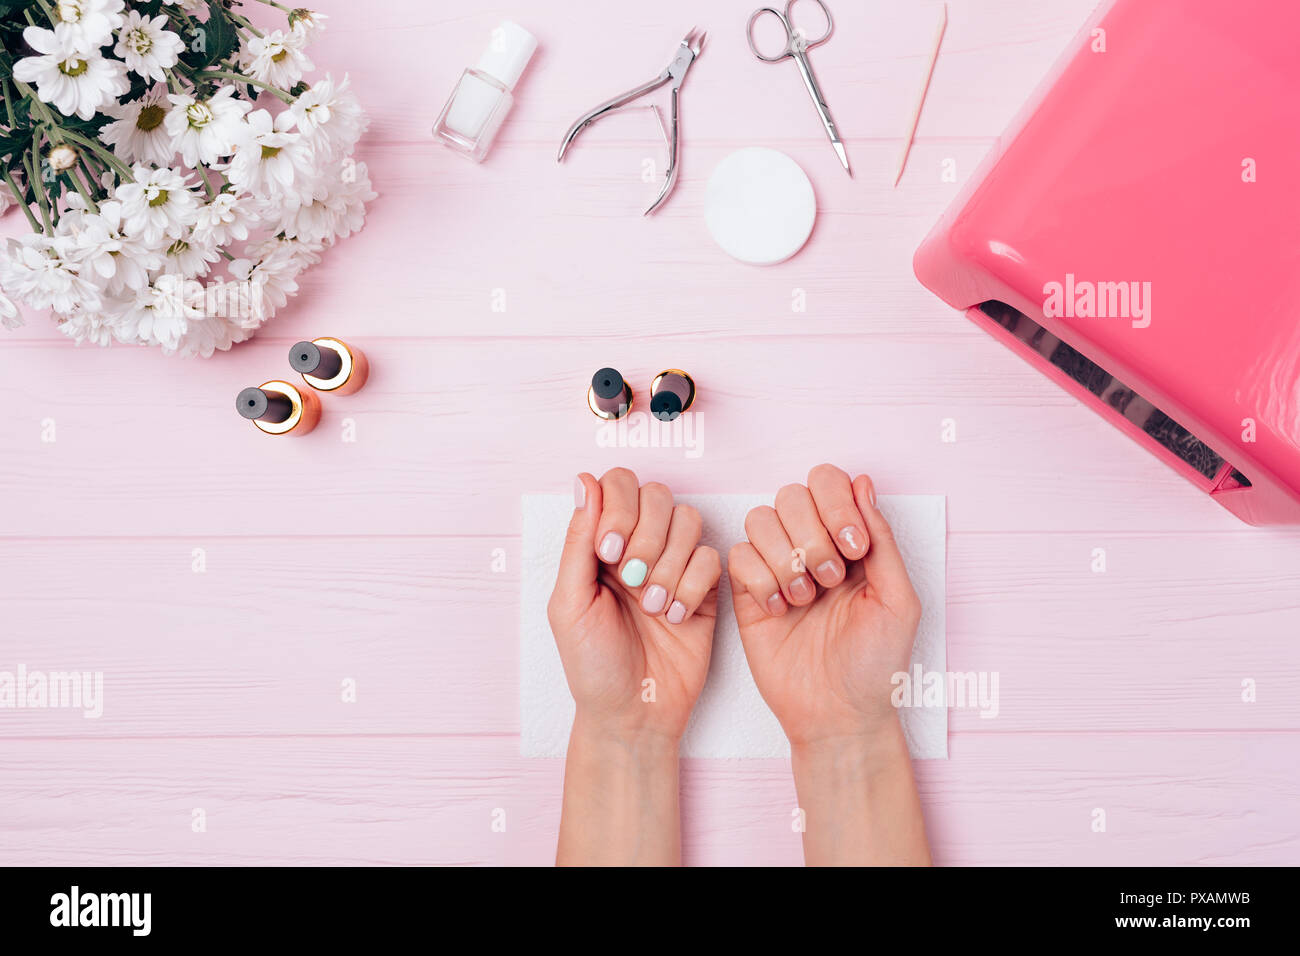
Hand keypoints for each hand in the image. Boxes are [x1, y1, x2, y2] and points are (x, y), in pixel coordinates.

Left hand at [547, 468, 721, 743]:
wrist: (633, 713)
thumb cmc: (593, 665)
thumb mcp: (569, 604)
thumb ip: (577, 541)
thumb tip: (583, 481)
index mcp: (600, 544)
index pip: (616, 486)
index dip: (618, 508)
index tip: (608, 552)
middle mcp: (638, 545)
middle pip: (657, 494)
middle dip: (646, 535)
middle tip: (631, 579)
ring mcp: (674, 564)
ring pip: (688, 520)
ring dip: (669, 563)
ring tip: (652, 606)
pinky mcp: (705, 588)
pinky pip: (711, 557)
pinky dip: (692, 586)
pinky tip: (675, 616)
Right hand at [729, 464, 921, 746]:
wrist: (839, 715)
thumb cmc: (876, 664)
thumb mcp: (898, 599)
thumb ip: (882, 539)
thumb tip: (863, 483)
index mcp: (850, 541)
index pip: (830, 484)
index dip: (836, 504)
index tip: (854, 548)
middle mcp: (811, 546)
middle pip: (791, 495)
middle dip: (811, 535)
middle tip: (829, 581)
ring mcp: (777, 567)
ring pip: (760, 519)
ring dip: (784, 557)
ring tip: (804, 599)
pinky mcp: (748, 593)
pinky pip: (736, 556)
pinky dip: (759, 580)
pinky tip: (778, 610)